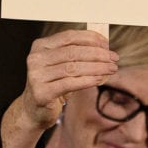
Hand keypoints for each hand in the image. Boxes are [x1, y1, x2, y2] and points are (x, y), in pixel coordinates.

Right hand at [1, 30, 118, 147]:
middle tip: (113, 58)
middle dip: (97, 54)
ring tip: (111, 68)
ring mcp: (37, 76)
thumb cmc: (52, 84)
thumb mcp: (61, 65)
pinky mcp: (42, 93)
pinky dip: (87, 80)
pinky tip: (99, 79)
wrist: (34, 110)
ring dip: (96, 67)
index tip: (106, 44)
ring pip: (73, 67)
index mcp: (40, 47)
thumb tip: (103, 47)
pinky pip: (70, 84)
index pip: (68, 37)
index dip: (90, 39)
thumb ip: (76, 54)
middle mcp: (36, 59)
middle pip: (72, 52)